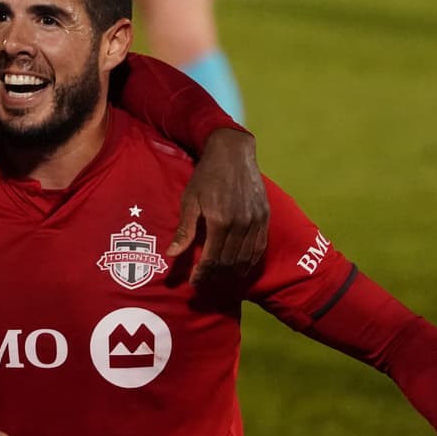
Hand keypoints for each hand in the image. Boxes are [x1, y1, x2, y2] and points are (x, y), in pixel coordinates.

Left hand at [167, 128, 269, 283]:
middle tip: (205, 280)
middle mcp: (240, 224)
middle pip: (229, 262)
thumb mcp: (190, 200)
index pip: (212, 259)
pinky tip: (241, 267)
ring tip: (220, 277)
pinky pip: (260, 247)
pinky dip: (250, 262)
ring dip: (232, 272)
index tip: (194, 282)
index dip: (202, 274)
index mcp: (220, 221)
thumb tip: (171, 254)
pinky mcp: (265, 217)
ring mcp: (256, 221)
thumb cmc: (206, 176)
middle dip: (216, 275)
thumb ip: (184, 230)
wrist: (233, 153)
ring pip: (246, 258)